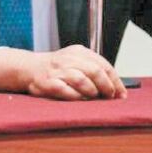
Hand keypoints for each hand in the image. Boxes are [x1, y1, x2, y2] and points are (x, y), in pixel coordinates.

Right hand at [0, 45, 126, 99]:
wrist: (29, 68)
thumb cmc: (57, 68)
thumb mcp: (76, 60)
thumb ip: (93, 68)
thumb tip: (114, 86)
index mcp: (80, 52)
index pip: (103, 64)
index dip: (115, 80)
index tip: (121, 93)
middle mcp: (70, 59)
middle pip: (95, 71)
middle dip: (106, 86)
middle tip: (110, 97)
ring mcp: (58, 71)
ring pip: (81, 80)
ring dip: (92, 91)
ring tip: (95, 97)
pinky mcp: (48, 83)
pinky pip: (65, 90)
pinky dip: (76, 97)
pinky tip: (81, 100)